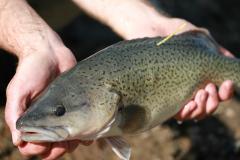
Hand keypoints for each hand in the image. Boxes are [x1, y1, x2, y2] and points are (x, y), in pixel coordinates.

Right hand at [5, 45, 90, 158]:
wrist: (50, 54)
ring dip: (71, 145)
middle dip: (56, 151)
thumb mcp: (18, 91)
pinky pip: (82, 127)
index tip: (44, 143)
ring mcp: (63, 117)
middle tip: (62, 142)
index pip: (32, 147)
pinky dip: (85, 134)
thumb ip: (15, 114)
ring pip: (67, 142)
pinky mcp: (77, 109)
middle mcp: (47, 122)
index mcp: (31, 122)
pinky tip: (89, 134)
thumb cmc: (31, 71)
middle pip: (51, 149)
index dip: (37, 149)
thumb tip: (17, 141)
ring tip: (76, 138)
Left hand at [118, 16, 234, 120]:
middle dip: (214, 102)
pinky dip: (187, 112)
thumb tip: (233, 61)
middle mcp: (192, 89)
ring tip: (201, 92)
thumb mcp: (201, 40)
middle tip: (210, 88)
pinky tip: (189, 103)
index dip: (225, 92)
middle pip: (208, 107)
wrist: (154, 31)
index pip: (219, 93)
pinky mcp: (164, 98)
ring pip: (195, 113)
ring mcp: (178, 95)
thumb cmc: (178, 35)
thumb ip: (217, 52)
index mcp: (203, 78)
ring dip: (202, 107)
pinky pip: (178, 114)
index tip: (225, 83)